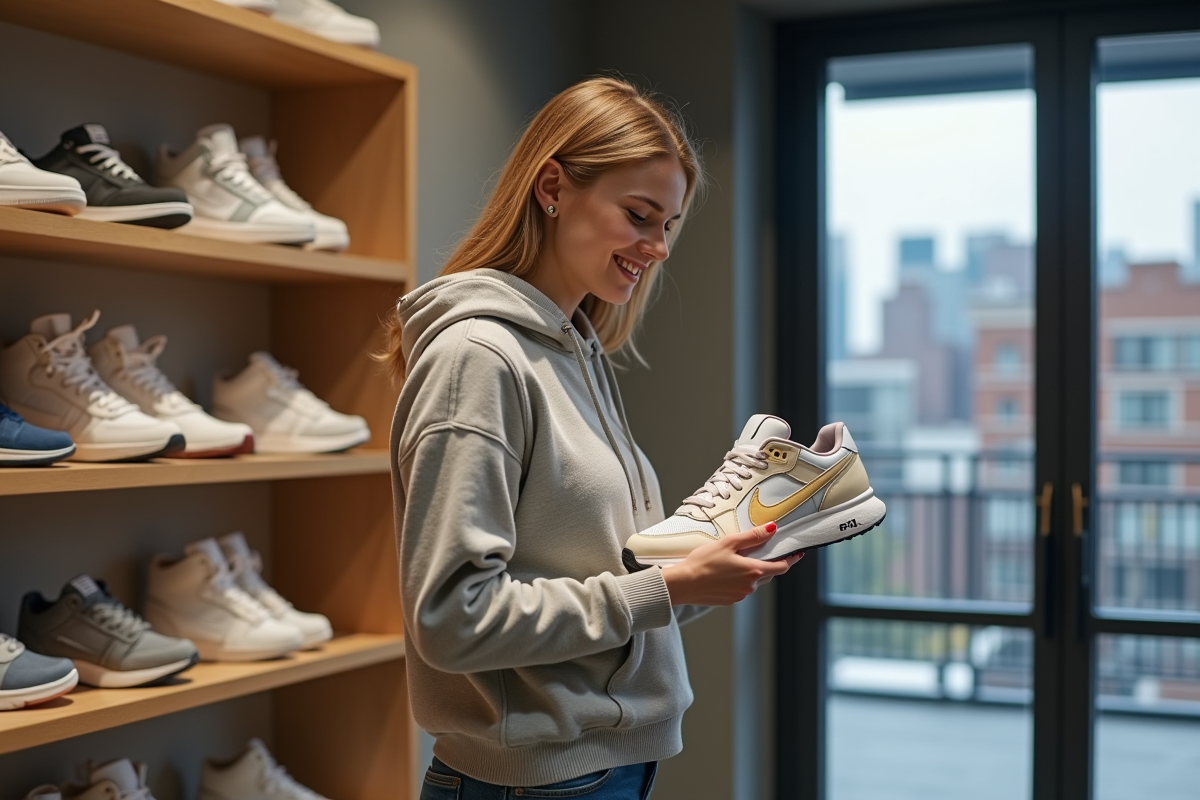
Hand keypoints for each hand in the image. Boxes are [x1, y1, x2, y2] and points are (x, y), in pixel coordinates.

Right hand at [660, 522, 802, 605]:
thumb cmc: (702, 562)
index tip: (797, 554)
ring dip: (752, 572)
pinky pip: (741, 589)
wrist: (683, 584)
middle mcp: (750, 586)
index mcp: (753, 571)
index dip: (791, 560)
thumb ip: (752, 537)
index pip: (781, 567)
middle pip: (767, 574)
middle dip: (767, 563)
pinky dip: (739, 580)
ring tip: (736, 561)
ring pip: (754, 582)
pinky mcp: (730, 601)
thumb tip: (772, 529)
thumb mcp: (728, 543)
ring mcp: (740, 596)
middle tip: (760, 551)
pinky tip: (726, 573)